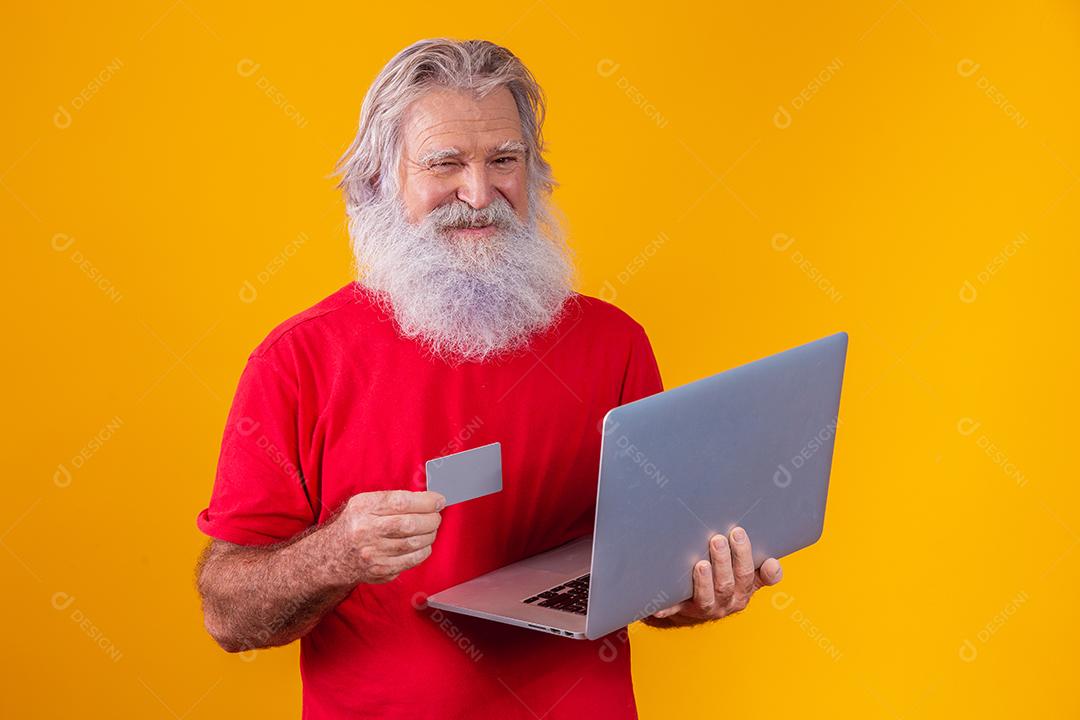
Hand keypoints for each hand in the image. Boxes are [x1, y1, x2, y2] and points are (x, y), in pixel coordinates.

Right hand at [328, 490, 445, 584]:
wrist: (333, 554)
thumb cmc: (355, 524)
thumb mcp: (365, 502)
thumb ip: (393, 499)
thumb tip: (427, 500)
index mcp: (363, 508)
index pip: (401, 502)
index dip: (425, 501)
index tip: (439, 500)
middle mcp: (366, 531)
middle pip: (410, 525)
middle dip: (431, 519)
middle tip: (436, 516)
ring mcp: (373, 553)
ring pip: (413, 544)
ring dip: (430, 535)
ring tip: (431, 529)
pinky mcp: (380, 569)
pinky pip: (411, 561)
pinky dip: (423, 551)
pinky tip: (423, 544)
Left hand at [649, 526, 782, 625]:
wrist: (697, 604)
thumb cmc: (724, 578)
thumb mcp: (743, 572)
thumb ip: (759, 566)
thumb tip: (773, 564)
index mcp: (744, 589)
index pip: (753, 577)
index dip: (757, 566)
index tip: (756, 550)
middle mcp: (727, 601)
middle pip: (728, 583)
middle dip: (724, 561)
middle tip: (718, 539)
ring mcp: (706, 607)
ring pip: (708, 597)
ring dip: (704, 581)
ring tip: (701, 564)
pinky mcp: (682, 611)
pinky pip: (673, 610)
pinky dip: (667, 608)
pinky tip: (659, 606)